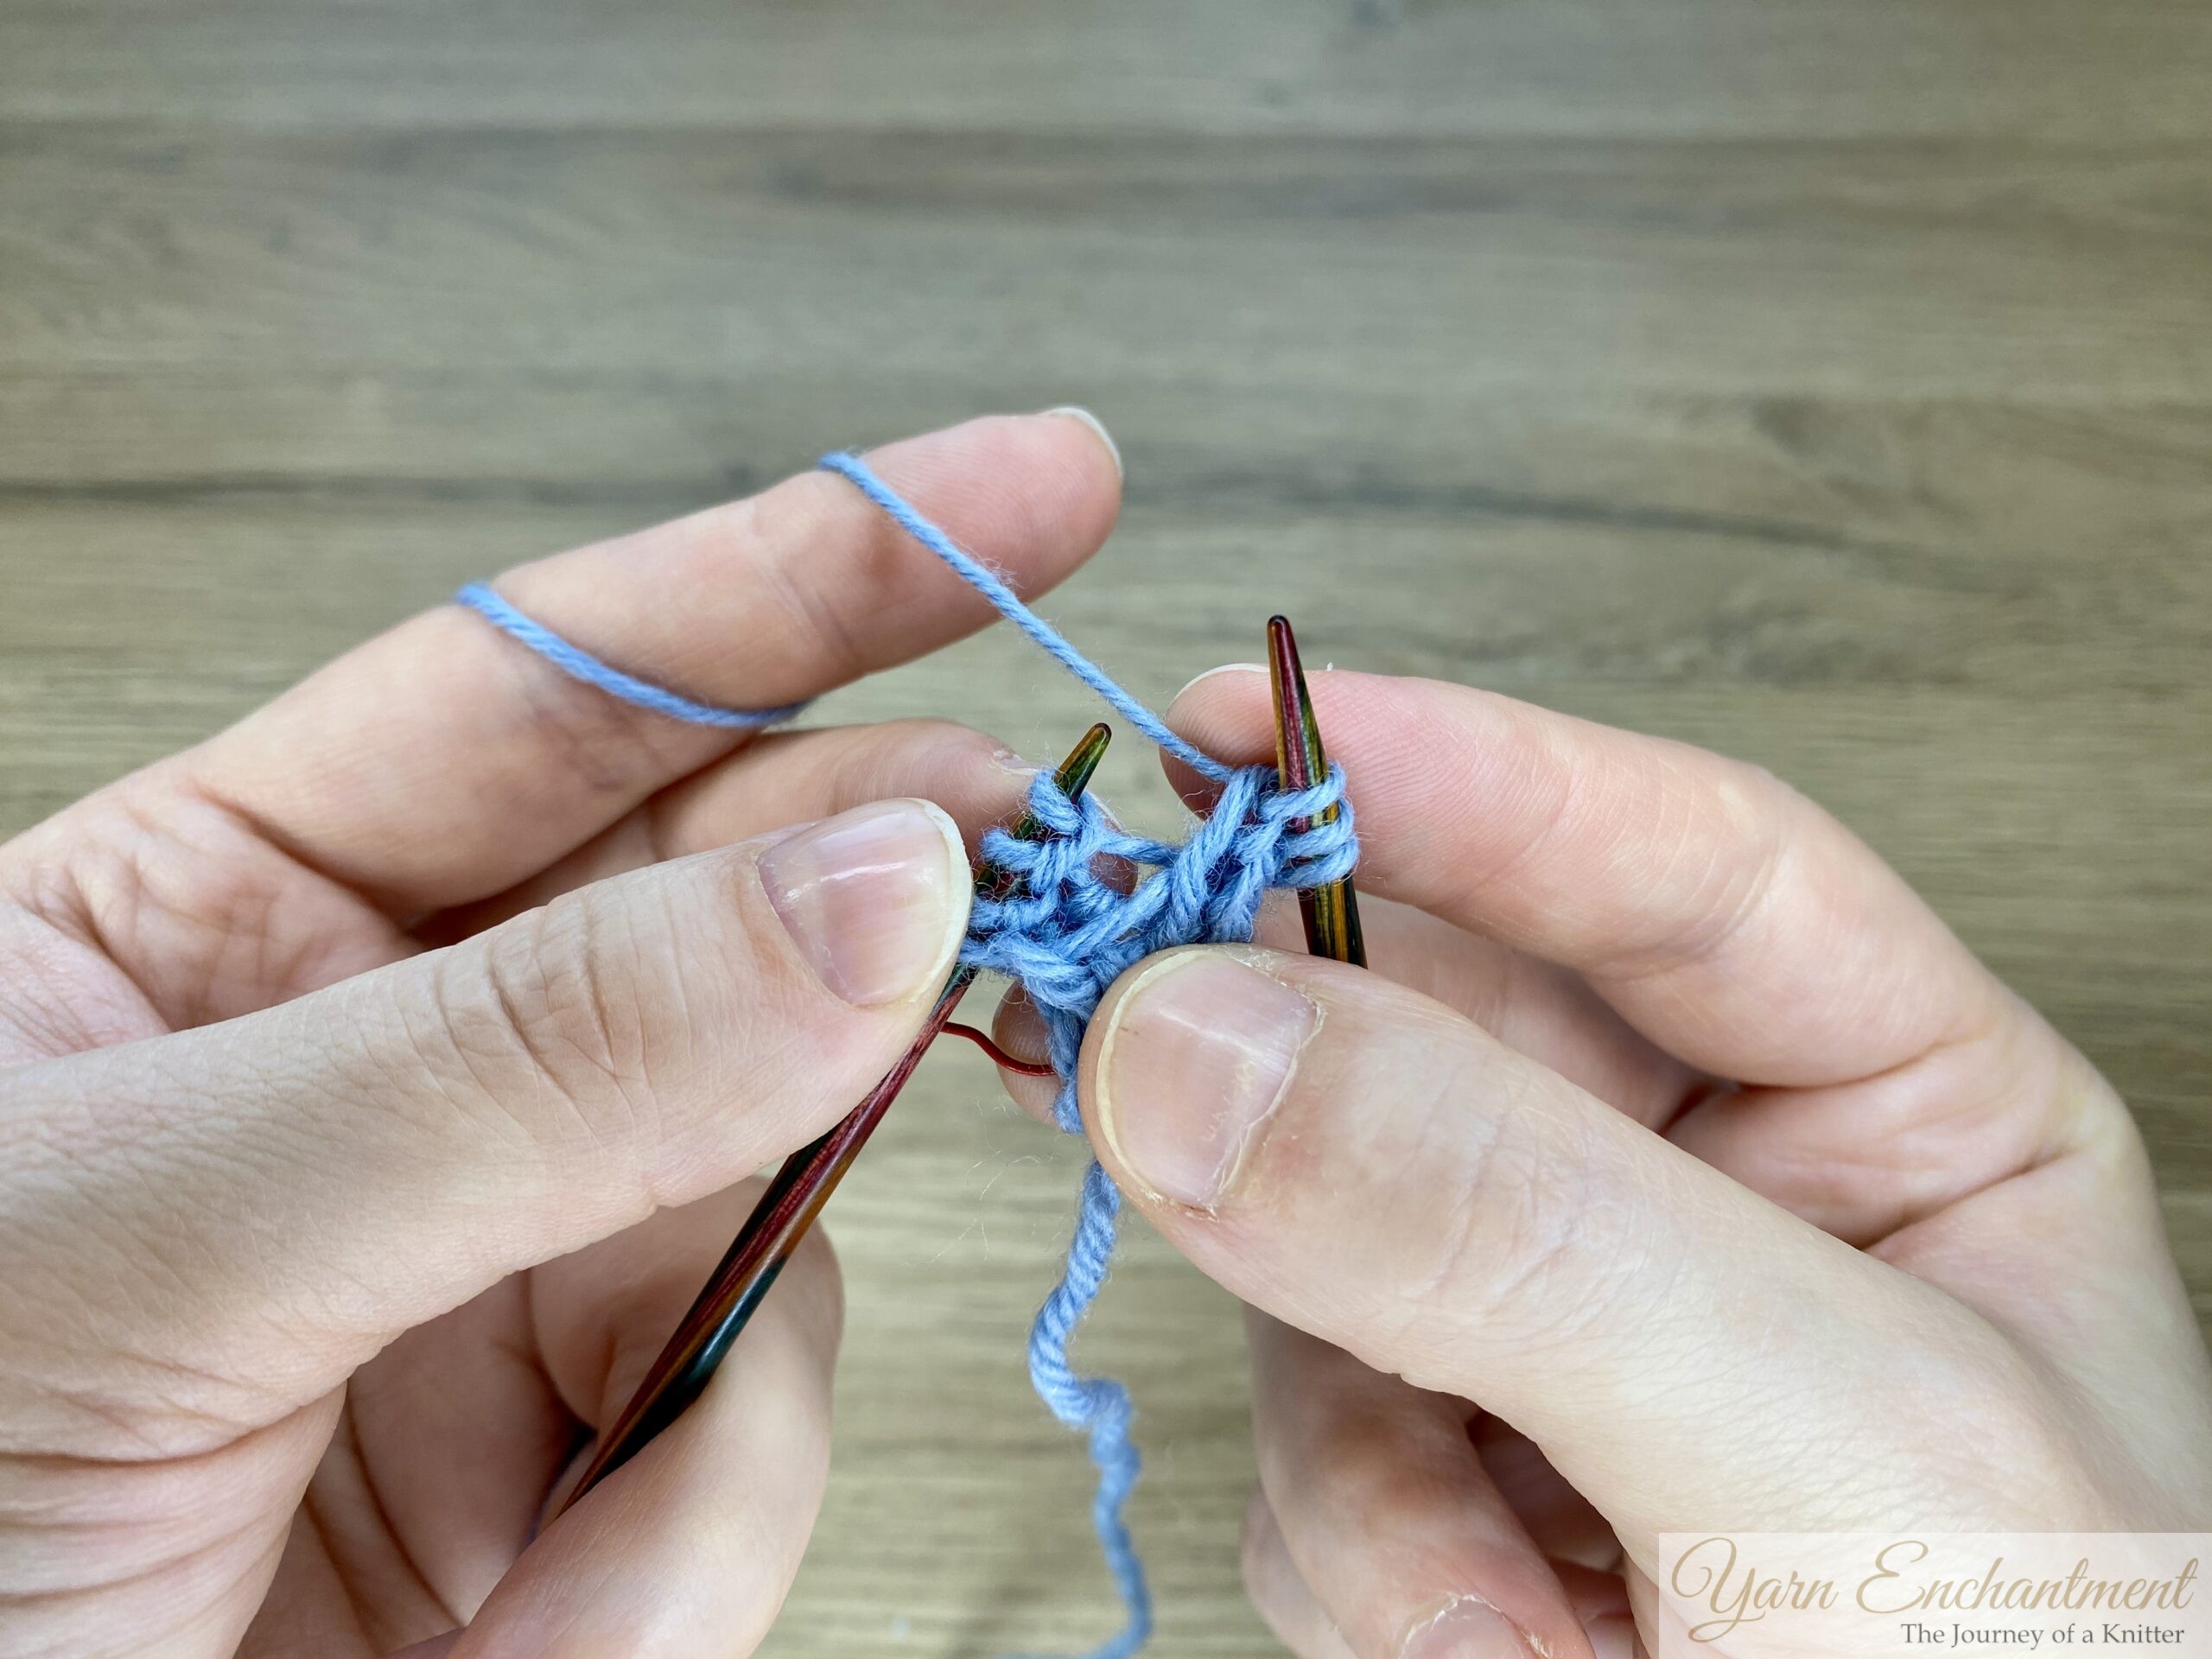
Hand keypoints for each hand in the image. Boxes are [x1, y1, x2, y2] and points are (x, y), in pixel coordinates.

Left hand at [0, 413, 1122, 1658]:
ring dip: (741, 1332)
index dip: (801, 576)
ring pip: (776, 1195)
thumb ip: (529, 1058)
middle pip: (722, 913)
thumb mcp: (149, 1237)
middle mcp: (380, 1074)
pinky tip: (544, 1622)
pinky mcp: (563, 1471)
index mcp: (203, 925)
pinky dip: (688, 1533)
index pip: (547, 692)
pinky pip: (745, 1428)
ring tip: (616, 1486)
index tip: (1032, 492)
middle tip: (1059, 880)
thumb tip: (880, 892)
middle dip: (891, 904)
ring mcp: (488, 1271)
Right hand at [998, 668, 2211, 1658]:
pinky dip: (1353, 1549)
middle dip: (1304, 1057)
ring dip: (1358, 1410)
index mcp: (1908, 1122)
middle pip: (1448, 1025)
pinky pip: (1301, 1439)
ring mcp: (1569, 1349)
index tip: (1245, 727)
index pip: (1678, 867)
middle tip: (1126, 1020)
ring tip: (1480, 1579)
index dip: (1463, 773)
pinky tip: (1487, 1641)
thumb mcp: (1826, 1458)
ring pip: (1327, 1244)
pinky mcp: (1456, 1490)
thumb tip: (1193, 1042)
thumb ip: (1520, 1230)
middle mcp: (1720, 1210)